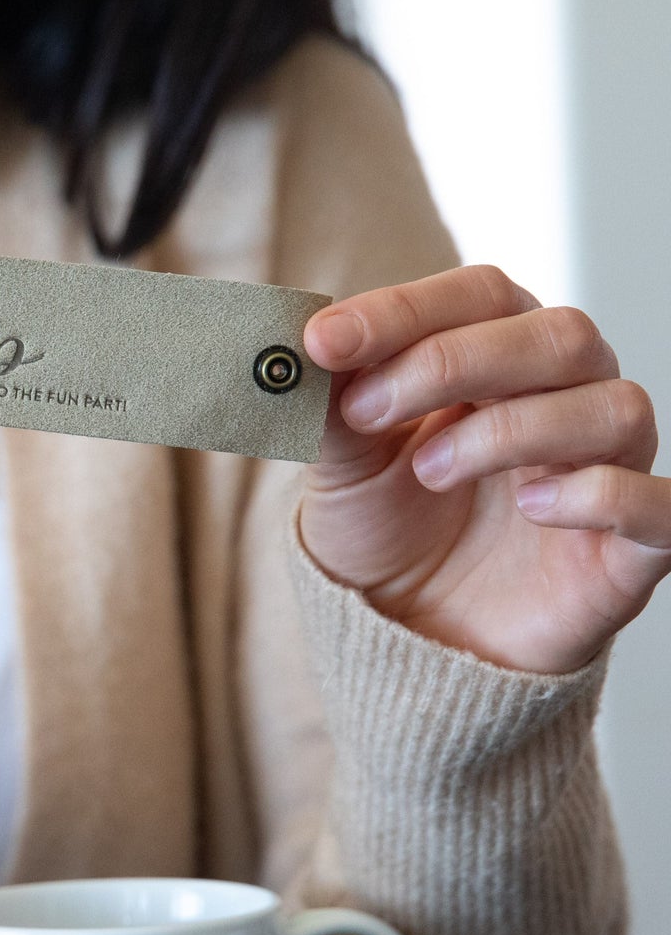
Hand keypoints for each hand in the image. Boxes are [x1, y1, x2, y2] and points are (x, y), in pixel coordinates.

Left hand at [300, 264, 670, 673]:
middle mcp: (565, 398)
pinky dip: (600, 495)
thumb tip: (300, 351)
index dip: (402, 310)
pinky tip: (531, 509)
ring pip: (613, 407)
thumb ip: (329, 407)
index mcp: (497, 358)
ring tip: (429, 471)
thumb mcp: (341, 467)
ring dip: (510, 429)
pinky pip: (658, 503)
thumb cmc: (388, 533)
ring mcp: (607, 469)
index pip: (478, 295)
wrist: (410, 639)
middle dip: (453, 361)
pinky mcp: (634, 549)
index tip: (322, 341)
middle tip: (365, 410)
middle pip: (559, 334)